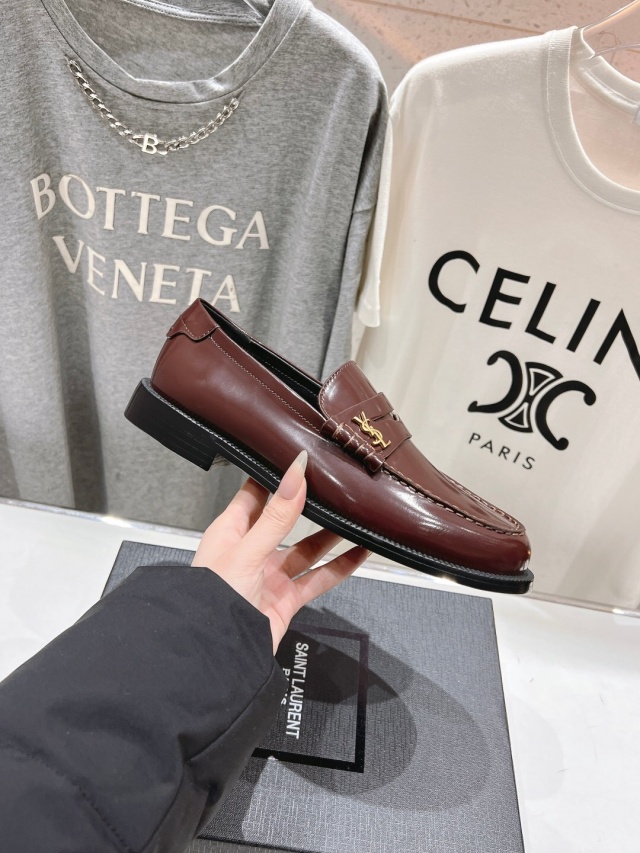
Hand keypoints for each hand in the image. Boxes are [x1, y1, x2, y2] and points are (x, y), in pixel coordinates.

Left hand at [192, 451, 368, 650]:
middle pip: (284, 519)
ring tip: (356, 515)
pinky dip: (339, 568)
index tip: (301, 459)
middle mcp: (250, 550)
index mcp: (230, 531)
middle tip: (335, 483)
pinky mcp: (286, 599)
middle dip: (308, 504)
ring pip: (306, 549)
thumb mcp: (248, 549)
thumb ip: (277, 515)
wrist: (216, 655)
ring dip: (330, 535)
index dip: (276, 476)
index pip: (255, 494)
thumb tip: (297, 472)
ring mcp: (269, 576)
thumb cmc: (214, 598)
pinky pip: (317, 579)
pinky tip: (360, 554)